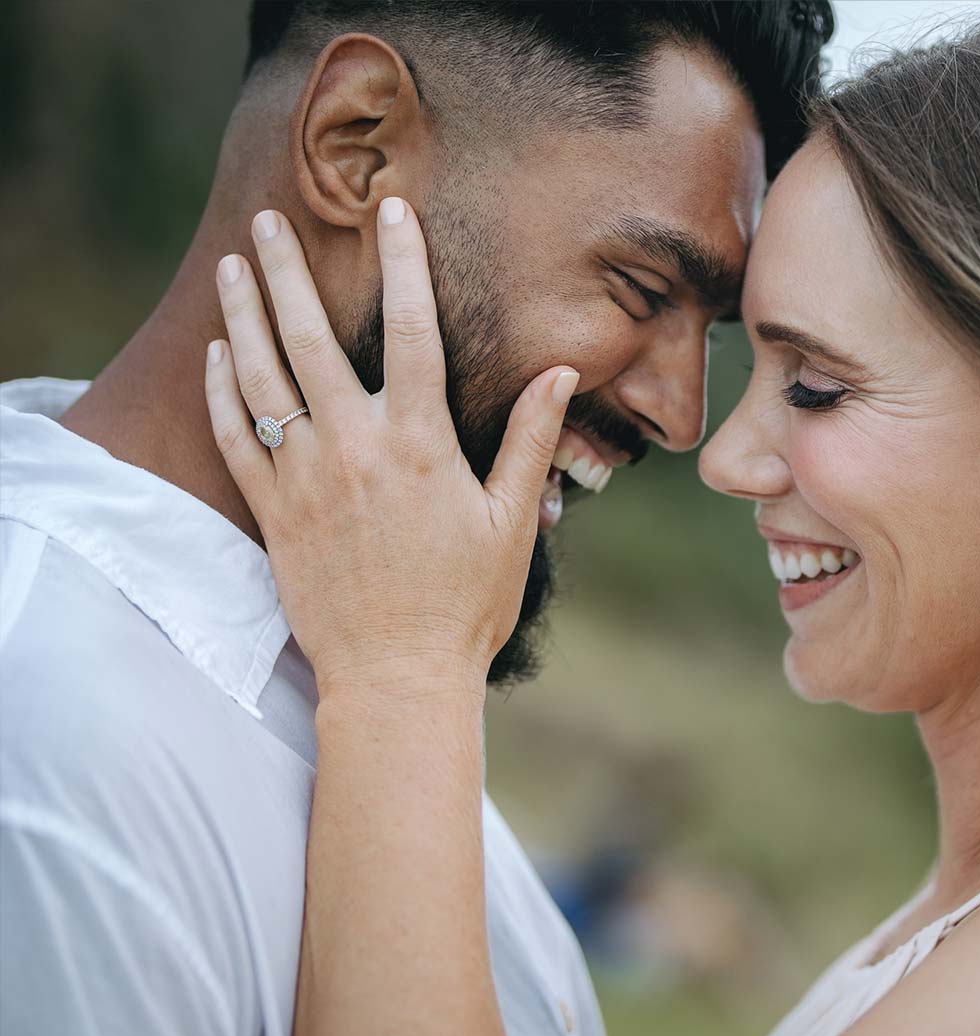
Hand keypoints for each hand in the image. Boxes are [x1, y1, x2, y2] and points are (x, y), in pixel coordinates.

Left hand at [203, 197, 576, 699]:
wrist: (398, 678)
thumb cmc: (467, 604)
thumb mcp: (512, 521)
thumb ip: (529, 441)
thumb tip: (559, 376)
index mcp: (419, 442)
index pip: (413, 330)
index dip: (403, 263)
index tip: (391, 211)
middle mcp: (354, 448)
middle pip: (311, 338)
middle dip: (288, 272)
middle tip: (268, 220)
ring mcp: (305, 480)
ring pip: (261, 378)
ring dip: (243, 316)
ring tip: (231, 266)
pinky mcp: (273, 515)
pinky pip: (237, 439)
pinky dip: (222, 392)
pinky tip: (218, 356)